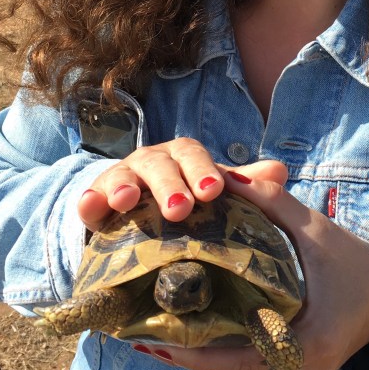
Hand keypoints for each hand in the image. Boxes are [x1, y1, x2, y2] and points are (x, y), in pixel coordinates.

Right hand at [77, 141, 286, 230]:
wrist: (136, 214)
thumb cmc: (185, 199)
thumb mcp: (211, 192)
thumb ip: (244, 186)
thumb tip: (279, 171)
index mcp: (183, 157)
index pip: (195, 156)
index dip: (204, 171)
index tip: (215, 191)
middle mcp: (152, 162)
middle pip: (160, 165)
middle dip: (169, 184)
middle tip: (180, 209)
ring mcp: (120, 179)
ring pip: (123, 177)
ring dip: (124, 187)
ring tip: (127, 201)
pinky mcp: (94, 201)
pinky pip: (89, 198)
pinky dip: (89, 201)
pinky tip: (90, 207)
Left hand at [135, 166, 368, 369]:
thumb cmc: (356, 264)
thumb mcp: (316, 229)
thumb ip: (271, 201)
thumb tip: (222, 174)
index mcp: (306, 347)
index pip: (235, 358)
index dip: (189, 350)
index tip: (148, 339)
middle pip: (227, 366)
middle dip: (184, 349)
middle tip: (137, 332)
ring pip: (235, 366)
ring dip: (198, 348)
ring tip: (151, 330)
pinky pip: (247, 361)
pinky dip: (220, 346)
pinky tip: (189, 329)